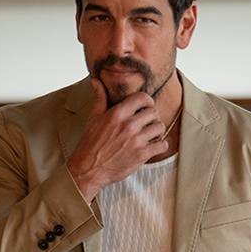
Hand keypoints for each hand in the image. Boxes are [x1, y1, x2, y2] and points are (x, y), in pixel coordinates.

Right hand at [66, 79, 169, 201]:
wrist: (88, 169)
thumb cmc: (90, 144)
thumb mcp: (93, 118)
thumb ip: (100, 99)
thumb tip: (97, 82)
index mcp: (117, 114)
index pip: (143, 97)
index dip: (147, 101)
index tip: (145, 107)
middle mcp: (128, 125)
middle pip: (154, 112)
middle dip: (152, 117)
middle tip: (147, 122)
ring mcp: (136, 140)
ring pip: (160, 127)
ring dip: (157, 131)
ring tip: (149, 134)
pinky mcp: (141, 155)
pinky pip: (162, 145)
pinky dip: (160, 145)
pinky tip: (152, 146)